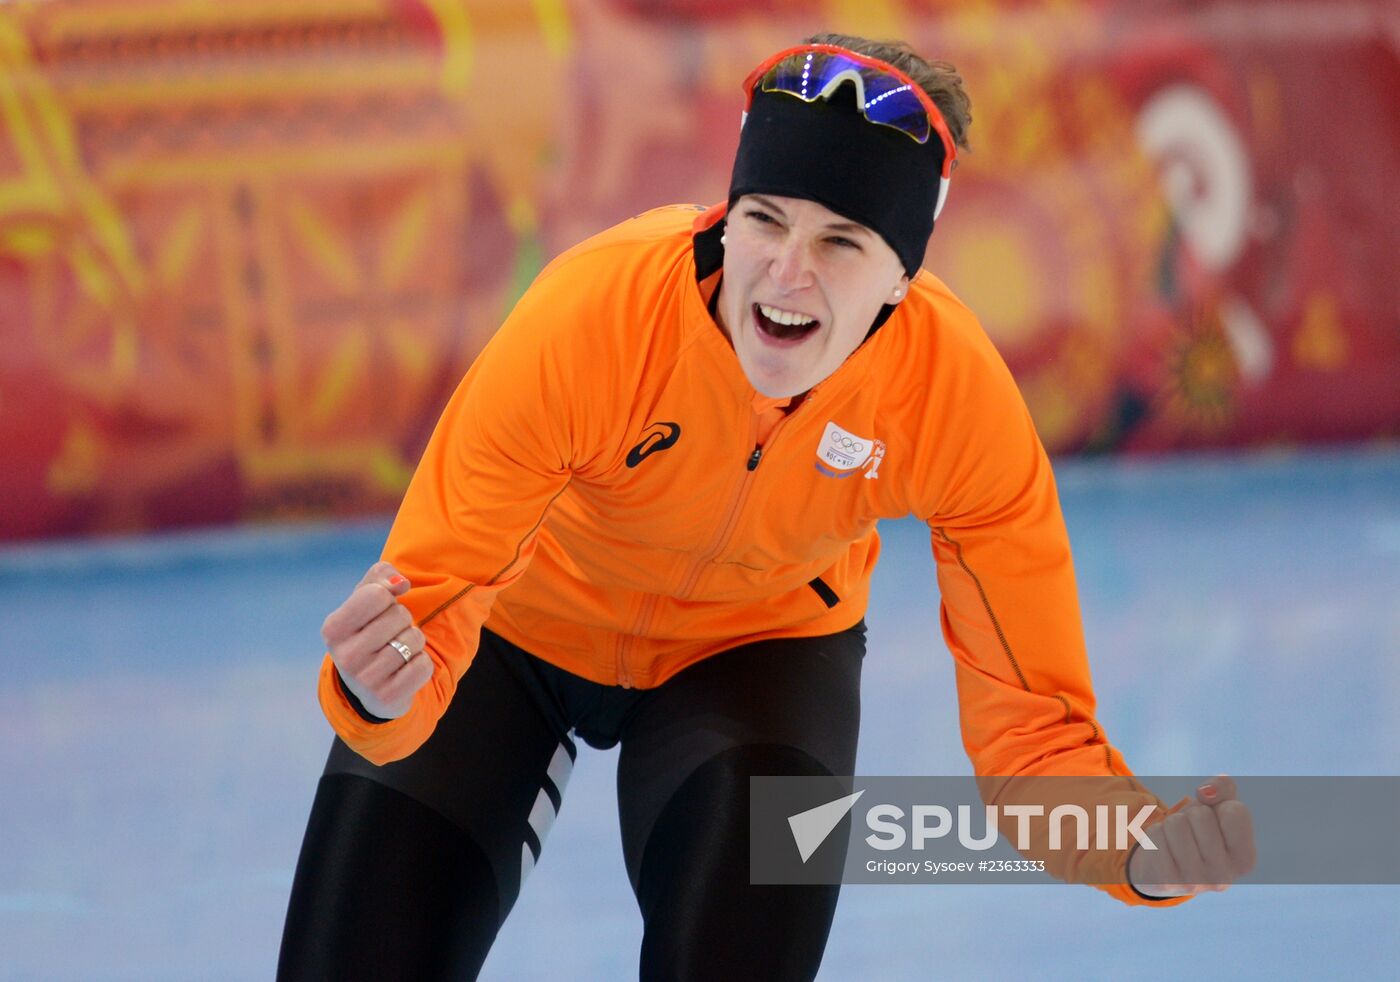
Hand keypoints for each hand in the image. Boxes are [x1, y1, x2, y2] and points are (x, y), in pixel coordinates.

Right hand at [321, 561, 433, 719]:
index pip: (377, 594)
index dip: (389, 597)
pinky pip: (424, 666)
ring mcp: (365, 680)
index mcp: (333, 628)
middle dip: (403, 620)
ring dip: (414, 642)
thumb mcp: (365, 600)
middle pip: (400, 615)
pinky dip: (422, 663)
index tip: (382, 609)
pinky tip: (405, 669)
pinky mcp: (387, 697)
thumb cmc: (369, 630)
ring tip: (397, 651)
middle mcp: (344, 656)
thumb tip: (401, 583)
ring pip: (414, 640)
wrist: (369, 685)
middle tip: (390, 634)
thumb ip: (380, 576)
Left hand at [1128, 775, 1255, 896]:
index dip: (1217, 806)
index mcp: (1245, 860)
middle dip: (1191, 815)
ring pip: (1175, 822)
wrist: (1164, 865)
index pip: (1236, 810)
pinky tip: (1161, 851)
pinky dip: (1154, 835)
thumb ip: (1224, 788)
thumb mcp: (1217, 807)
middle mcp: (1224, 878)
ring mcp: (1194, 884)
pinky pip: (1154, 835)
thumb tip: (1206, 792)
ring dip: (1171, 824)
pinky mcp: (1165, 883)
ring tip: (1175, 841)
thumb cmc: (1197, 831)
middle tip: (1190, 834)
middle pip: (1201, 814)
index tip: (1213, 822)